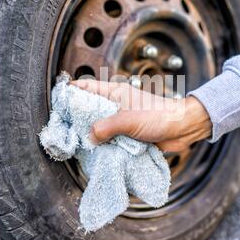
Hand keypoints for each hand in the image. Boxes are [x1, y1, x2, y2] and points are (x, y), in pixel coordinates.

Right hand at [71, 79, 211, 151]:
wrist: (183, 129)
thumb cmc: (159, 116)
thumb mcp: (128, 120)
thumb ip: (106, 127)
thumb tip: (88, 137)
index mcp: (114, 93)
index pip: (85, 87)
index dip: (70, 92)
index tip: (57, 103)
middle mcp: (115, 105)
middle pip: (89, 109)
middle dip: (77, 119)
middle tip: (64, 129)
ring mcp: (120, 120)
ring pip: (98, 127)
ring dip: (91, 135)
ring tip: (76, 143)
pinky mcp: (127, 135)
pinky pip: (110, 140)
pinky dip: (103, 145)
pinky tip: (95, 153)